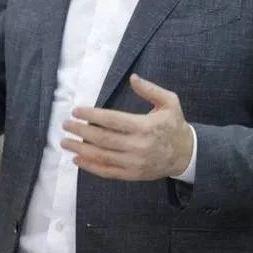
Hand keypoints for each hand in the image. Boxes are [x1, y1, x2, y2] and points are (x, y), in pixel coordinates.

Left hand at [61, 74, 193, 180]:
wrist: (186, 154)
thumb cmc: (174, 125)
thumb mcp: (170, 102)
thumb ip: (150, 89)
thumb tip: (133, 78)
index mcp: (145, 126)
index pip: (113, 120)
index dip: (92, 115)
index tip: (76, 111)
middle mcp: (138, 146)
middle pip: (103, 139)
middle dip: (81, 131)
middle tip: (65, 125)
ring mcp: (134, 163)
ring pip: (102, 157)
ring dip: (81, 149)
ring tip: (65, 142)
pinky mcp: (132, 175)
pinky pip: (107, 172)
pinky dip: (90, 167)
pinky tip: (77, 160)